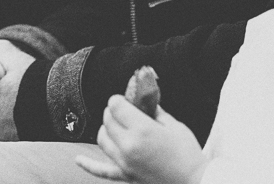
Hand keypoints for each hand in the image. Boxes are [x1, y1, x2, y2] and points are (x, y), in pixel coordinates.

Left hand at [74, 96, 205, 183]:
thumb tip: (143, 98)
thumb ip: (154, 110)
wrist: (196, 182)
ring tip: (116, 126)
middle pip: (107, 120)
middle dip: (113, 111)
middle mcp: (128, 145)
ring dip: (106, 129)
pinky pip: (101, 171)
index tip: (126, 99)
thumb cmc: (188, 153)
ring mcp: (124, 162)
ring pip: (102, 139)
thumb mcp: (174, 125)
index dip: (119, 99)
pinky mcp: (125, 176)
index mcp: (141, 129)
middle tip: (124, 110)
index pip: (116, 105)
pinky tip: (78, 160)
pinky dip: (88, 165)